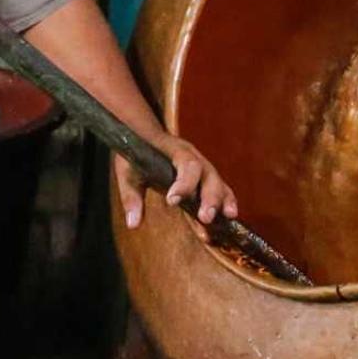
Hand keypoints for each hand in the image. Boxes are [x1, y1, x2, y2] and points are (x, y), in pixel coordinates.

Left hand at [114, 134, 237, 231]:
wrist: (144, 134)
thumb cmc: (137, 154)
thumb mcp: (128, 172)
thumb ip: (131, 197)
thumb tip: (132, 223)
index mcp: (175, 150)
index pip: (186, 164)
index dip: (183, 183)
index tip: (172, 201)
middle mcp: (194, 156)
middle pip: (208, 174)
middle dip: (209, 197)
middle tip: (206, 218)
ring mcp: (202, 166)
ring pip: (218, 181)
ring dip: (223, 200)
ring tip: (228, 217)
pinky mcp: (205, 177)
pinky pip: (221, 188)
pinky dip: (226, 201)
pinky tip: (229, 216)